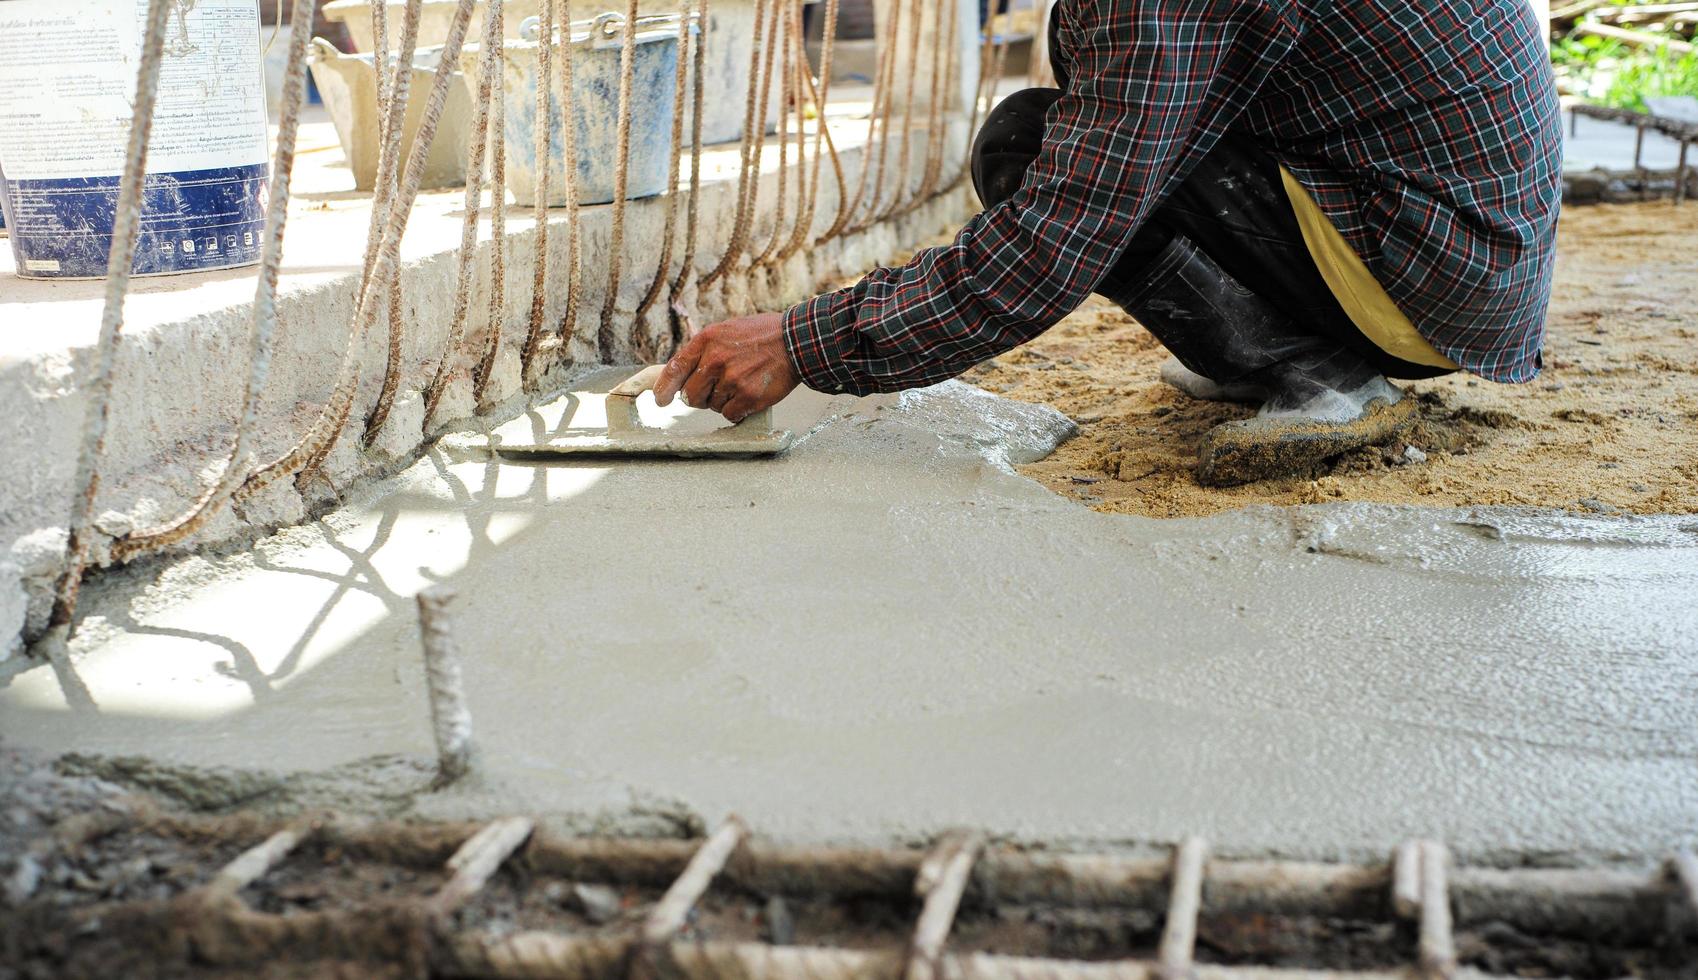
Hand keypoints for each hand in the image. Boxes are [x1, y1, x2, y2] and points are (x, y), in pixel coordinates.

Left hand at [653, 312, 799, 421]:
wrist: (794, 341)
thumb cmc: (760, 336)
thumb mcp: (725, 331)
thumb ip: (703, 351)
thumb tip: (682, 376)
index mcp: (706, 341)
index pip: (675, 369)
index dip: (664, 388)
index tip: (660, 400)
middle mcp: (715, 360)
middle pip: (691, 395)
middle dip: (700, 397)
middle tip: (716, 388)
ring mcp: (732, 380)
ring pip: (712, 406)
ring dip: (723, 401)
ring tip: (742, 382)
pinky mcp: (748, 396)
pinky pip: (730, 414)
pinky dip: (737, 410)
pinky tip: (749, 395)